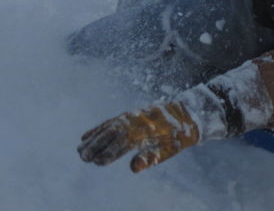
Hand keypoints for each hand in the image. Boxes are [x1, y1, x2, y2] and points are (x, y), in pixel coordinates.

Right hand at [78, 102, 199, 172]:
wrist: (186, 113)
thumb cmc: (178, 135)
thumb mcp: (168, 149)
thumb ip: (151, 158)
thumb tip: (133, 169)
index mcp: (146, 130)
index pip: (124, 143)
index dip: (110, 153)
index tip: (97, 162)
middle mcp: (137, 121)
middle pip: (112, 133)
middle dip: (96, 145)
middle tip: (83, 158)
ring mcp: (132, 116)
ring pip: (109, 126)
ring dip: (93, 138)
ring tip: (79, 150)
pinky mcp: (130, 114)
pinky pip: (111, 121)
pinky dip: (98, 128)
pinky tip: (86, 136)